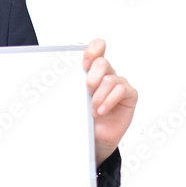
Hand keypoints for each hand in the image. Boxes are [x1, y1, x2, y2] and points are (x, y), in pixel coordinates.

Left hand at [82, 39, 137, 165]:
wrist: (94, 139)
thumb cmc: (83, 118)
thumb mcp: (73, 100)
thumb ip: (70, 86)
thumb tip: (55, 77)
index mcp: (92, 70)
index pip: (97, 48)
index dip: (92, 50)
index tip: (84, 63)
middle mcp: (107, 74)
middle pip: (102, 62)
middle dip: (92, 77)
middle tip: (86, 90)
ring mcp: (119, 84)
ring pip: (110, 79)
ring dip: (98, 96)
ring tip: (92, 109)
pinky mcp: (129, 96)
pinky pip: (122, 90)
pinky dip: (109, 100)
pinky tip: (101, 111)